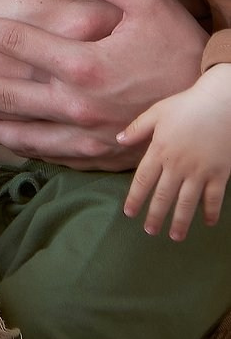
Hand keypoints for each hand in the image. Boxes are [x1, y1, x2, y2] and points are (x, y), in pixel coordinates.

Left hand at [0, 0, 207, 169]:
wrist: (214, 105)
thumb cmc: (182, 47)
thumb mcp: (147, 3)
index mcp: (83, 63)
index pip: (19, 44)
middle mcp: (77, 104)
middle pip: (9, 95)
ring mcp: (86, 135)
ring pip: (26, 132)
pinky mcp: (98, 155)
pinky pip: (54, 154)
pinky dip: (27, 149)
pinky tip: (10, 144)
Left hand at [120, 66, 230, 238]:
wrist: (223, 102)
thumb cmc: (188, 105)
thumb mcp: (157, 112)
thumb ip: (137, 128)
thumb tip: (118, 140)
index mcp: (159, 151)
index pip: (142, 181)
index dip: (135, 199)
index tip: (129, 213)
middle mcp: (177, 165)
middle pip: (163, 197)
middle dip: (155, 216)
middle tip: (149, 231)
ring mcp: (200, 171)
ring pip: (187, 202)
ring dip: (180, 221)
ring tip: (174, 236)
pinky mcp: (220, 173)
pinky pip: (214, 198)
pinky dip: (210, 212)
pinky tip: (207, 223)